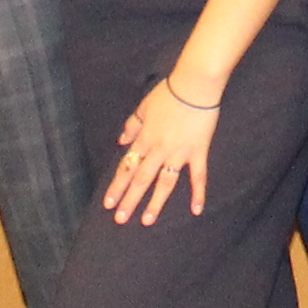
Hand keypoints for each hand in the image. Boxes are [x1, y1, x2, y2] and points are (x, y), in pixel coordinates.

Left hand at [107, 77, 216, 225]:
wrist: (194, 86)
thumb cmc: (169, 93)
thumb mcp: (144, 107)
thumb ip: (132, 125)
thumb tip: (121, 140)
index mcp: (145, 139)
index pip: (127, 168)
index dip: (117, 186)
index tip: (108, 204)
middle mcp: (159, 150)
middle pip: (141, 179)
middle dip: (129, 200)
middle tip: (120, 220)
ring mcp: (179, 154)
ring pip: (165, 183)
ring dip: (155, 203)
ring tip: (147, 221)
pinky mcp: (198, 152)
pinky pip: (198, 176)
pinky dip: (198, 193)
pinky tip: (196, 210)